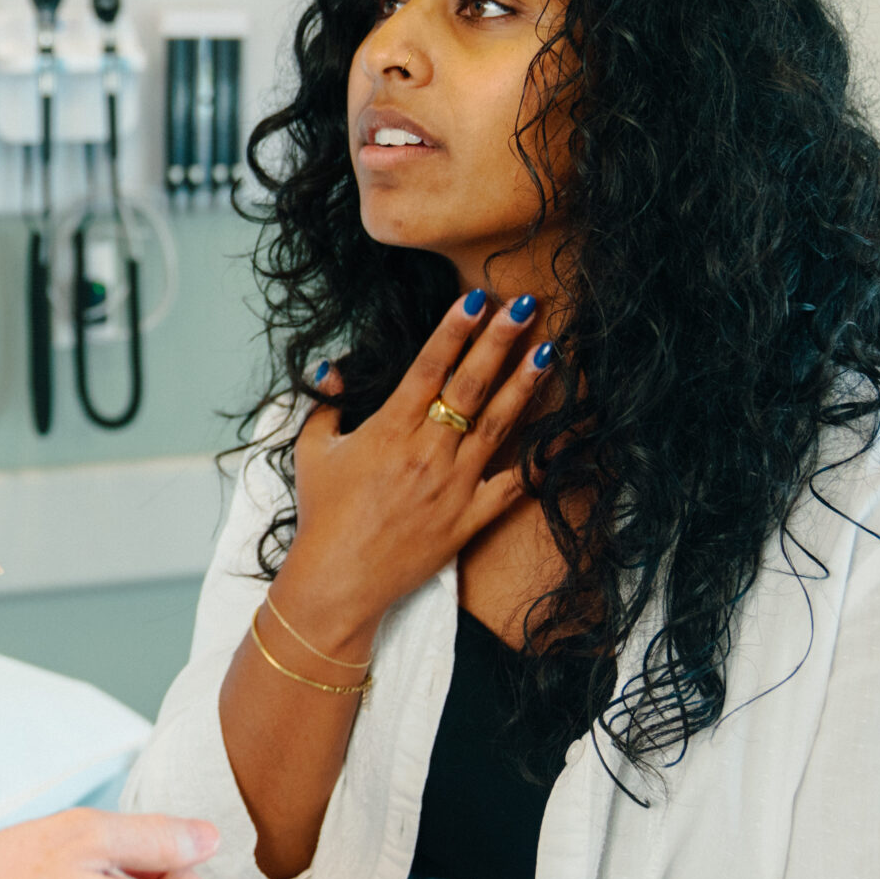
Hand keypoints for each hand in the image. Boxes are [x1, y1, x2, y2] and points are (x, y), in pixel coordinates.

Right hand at [279, 290, 551, 643]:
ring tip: (550, 349)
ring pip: (497, 426)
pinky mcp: (469, 518)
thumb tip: (334, 366)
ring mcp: (453, 486)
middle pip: (470, 386)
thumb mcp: (312, 450)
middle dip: (498, 341)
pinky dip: (543, 460)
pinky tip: (567, 433)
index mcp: (388, 431)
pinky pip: (514, 486)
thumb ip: (325, 403)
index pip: (428, 368)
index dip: (454, 330)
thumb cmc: (322, 514)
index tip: (477, 297)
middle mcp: (426, 453)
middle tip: (525, 304)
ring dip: (525, 385)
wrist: (338, 580)